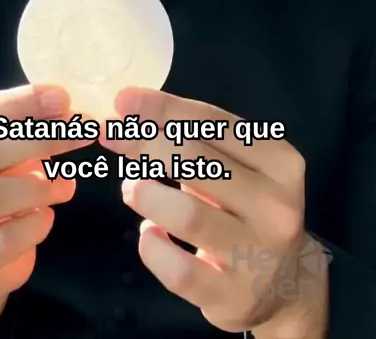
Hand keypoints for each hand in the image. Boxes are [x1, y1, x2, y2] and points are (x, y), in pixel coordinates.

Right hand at [0, 84, 95, 335]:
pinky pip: (4, 240)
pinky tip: (47, 217)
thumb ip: (26, 129)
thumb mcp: (4, 155)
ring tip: (68, 184)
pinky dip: (35, 225)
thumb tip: (65, 110)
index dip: (22, 102)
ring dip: (42, 186)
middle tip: (83, 133)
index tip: (63, 98)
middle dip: (42, 138)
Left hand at [100, 88, 328, 337]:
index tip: (124, 101)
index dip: (164, 109)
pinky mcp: (233, 298)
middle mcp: (276, 206)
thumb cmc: (246, 209)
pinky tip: (150, 234)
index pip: (215, 124)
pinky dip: (153, 247)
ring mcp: (258, 255)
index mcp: (280, 163)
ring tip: (132, 189)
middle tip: (113, 138)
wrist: (284, 285)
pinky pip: (178, 270)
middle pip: (198, 162)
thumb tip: (127, 112)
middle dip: (146, 143)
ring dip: (147, 194)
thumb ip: (187, 140)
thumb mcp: (231, 169)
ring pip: (189, 215)